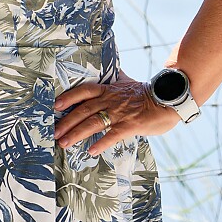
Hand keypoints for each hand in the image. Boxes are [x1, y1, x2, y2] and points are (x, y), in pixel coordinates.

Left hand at [53, 75, 178, 154]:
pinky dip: (101, 143)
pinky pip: (113, 135)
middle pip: (84, 109)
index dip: (69, 97)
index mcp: (109, 90)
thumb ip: (116, 79)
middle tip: (53, 132)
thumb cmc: (148, 93)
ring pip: (94, 122)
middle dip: (67, 121)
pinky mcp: (130, 125)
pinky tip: (91, 151)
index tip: (55, 104)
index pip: (85, 91)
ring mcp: (120, 112)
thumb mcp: (128, 82)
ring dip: (77, 133)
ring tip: (64, 143)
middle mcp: (111, 100)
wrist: (169, 99)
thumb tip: (112, 70)